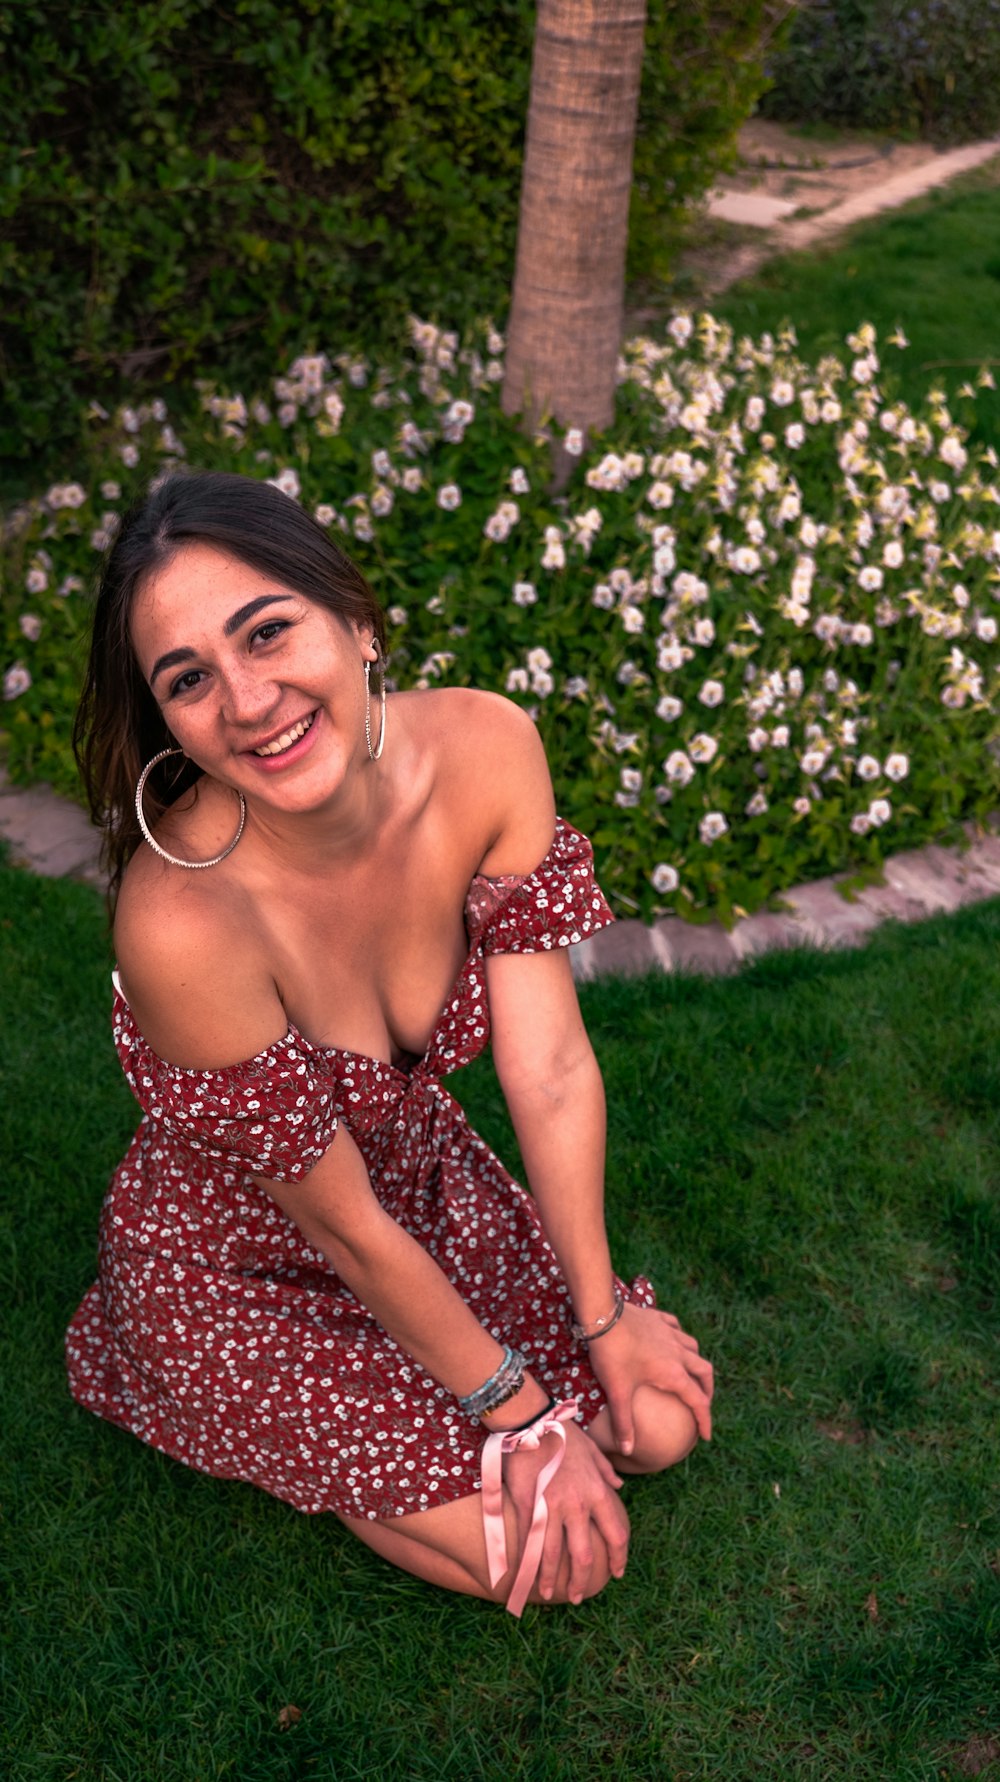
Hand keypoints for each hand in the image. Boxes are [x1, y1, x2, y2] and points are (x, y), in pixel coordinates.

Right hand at [502, 1418, 628, 1603]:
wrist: (531, 1421)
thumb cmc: (563, 1433)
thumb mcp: (592, 1449)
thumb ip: (606, 1471)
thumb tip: (618, 1485)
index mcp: (597, 1492)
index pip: (615, 1533)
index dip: (618, 1557)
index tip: (616, 1572)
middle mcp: (577, 1505)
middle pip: (583, 1553)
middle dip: (581, 1579)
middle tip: (578, 1596)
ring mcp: (551, 1507)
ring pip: (552, 1553)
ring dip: (551, 1577)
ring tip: (549, 1593)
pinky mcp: (527, 1505)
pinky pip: (528, 1540)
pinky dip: (527, 1560)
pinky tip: (524, 1574)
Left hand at [587, 1303, 713, 1456]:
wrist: (601, 1315)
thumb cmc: (611, 1355)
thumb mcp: (617, 1392)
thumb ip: (623, 1423)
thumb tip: (627, 1450)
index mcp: (673, 1373)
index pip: (698, 1401)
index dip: (705, 1420)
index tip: (706, 1436)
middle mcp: (678, 1353)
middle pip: (704, 1373)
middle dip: (707, 1391)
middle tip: (701, 1404)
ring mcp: (669, 1333)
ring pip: (694, 1348)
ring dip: (696, 1364)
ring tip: (690, 1375)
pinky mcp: (658, 1319)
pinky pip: (677, 1329)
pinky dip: (680, 1340)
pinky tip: (673, 1343)